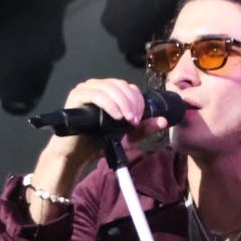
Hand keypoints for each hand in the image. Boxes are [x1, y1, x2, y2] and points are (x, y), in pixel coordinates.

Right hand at [43, 77, 172, 163]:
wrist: (76, 155)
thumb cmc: (98, 143)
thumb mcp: (126, 137)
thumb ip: (143, 129)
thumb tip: (163, 121)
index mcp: (110, 92)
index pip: (129, 87)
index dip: (138, 100)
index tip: (139, 119)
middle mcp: (98, 86)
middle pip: (121, 85)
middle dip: (132, 102)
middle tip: (134, 121)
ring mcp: (86, 89)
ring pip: (110, 87)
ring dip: (123, 103)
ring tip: (127, 120)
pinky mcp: (76, 95)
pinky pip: (97, 94)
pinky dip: (110, 104)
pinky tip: (116, 117)